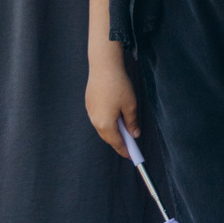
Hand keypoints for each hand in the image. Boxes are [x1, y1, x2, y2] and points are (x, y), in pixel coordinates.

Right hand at [86, 43, 140, 157]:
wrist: (103, 66)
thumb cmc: (119, 85)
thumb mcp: (131, 105)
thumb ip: (132, 122)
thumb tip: (134, 134)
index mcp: (105, 124)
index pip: (117, 143)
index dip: (125, 150)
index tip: (132, 156)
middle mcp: (95, 120)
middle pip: (108, 137)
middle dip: (119, 142)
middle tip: (130, 145)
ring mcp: (90, 112)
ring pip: (102, 127)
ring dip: (112, 131)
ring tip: (124, 131)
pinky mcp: (89, 103)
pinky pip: (98, 118)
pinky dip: (107, 122)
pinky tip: (114, 117)